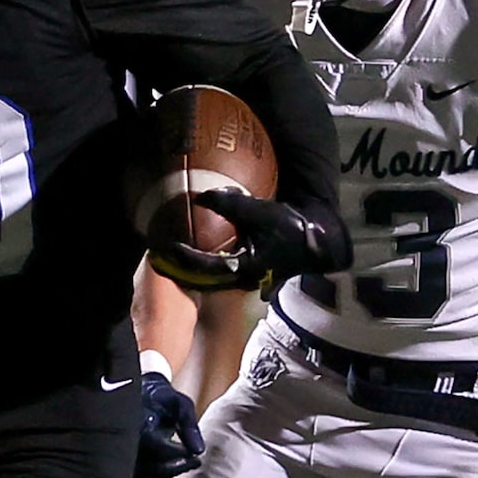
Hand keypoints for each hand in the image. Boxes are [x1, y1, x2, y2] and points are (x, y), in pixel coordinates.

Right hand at [131, 371, 204, 477]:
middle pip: (150, 467)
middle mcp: (127, 444)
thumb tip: (199, 450)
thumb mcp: (178, 403)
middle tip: (196, 465)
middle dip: (176, 470)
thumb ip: (189, 424)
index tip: (195, 457)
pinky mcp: (121, 468)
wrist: (136, 397)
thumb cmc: (161, 399)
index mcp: (137, 424)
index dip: (178, 455)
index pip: (157, 447)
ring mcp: (122, 457)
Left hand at [152, 190, 347, 291]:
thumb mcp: (262, 213)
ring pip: (211, 280)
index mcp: (242, 270)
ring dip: (191, 270)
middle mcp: (242, 281)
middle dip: (179, 269)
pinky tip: (198, 255)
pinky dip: (206, 266)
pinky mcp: (252, 274)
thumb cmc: (293, 229)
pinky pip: (221, 274)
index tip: (162, 245)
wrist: (319, 243)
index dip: (180, 257)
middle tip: (158, 256)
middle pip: (202, 280)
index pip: (202, 267)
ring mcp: (247, 281)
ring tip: (172, 257)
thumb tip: (200, 196)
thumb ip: (231, 204)